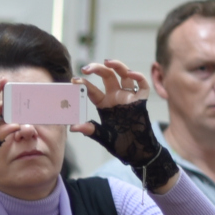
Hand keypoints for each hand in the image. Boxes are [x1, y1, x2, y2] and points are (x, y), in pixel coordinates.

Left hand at [74, 60, 174, 189]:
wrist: (137, 152)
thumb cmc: (119, 144)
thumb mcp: (103, 137)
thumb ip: (90, 130)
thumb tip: (73, 127)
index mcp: (104, 103)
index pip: (92, 90)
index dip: (83, 84)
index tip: (74, 80)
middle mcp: (116, 96)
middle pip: (107, 76)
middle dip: (97, 69)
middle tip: (86, 68)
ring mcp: (129, 96)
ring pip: (124, 75)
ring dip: (117, 65)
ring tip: (107, 62)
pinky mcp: (141, 100)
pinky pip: (142, 85)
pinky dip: (138, 77)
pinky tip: (131, 74)